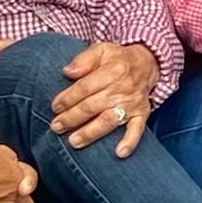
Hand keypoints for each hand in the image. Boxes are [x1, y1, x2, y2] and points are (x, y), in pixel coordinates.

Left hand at [49, 38, 161, 154]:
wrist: (146, 63)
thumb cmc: (117, 59)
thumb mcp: (101, 50)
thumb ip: (83, 59)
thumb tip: (67, 72)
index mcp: (112, 70)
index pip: (85, 87)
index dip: (68, 98)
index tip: (55, 107)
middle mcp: (123, 88)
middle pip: (93, 106)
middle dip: (72, 118)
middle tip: (56, 127)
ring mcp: (132, 103)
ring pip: (109, 120)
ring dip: (91, 132)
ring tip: (74, 141)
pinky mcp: (142, 113)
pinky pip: (138, 129)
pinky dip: (130, 142)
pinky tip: (120, 153)